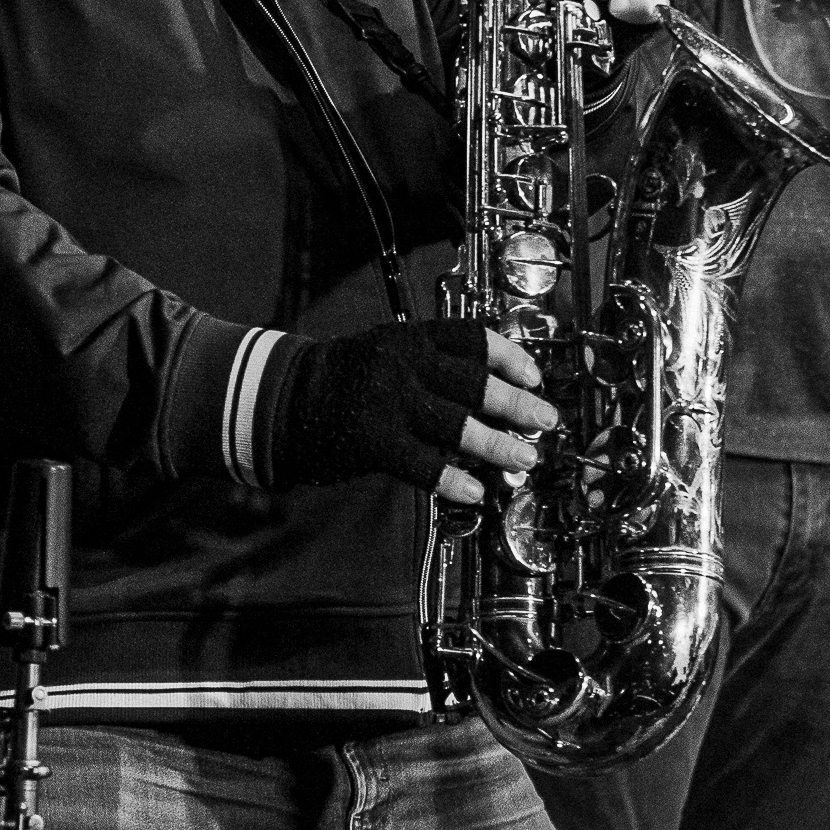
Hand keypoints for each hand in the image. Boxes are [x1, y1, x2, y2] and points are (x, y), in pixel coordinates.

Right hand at [272, 321, 556, 505]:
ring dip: (497, 445)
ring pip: (457, 426)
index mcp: (409, 337)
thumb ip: (432, 368)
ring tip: (523, 459)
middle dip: (516, 404)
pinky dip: (452, 480)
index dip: (509, 356)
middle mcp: (403, 363)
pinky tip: (475, 492)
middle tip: (546, 421)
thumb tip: (494, 399)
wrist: (283, 397)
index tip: (535, 377)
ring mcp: (388, 401)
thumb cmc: (346, 378)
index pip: (470, 338)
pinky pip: (423, 464)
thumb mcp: (387, 354)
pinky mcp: (372, 440)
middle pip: (474, 382)